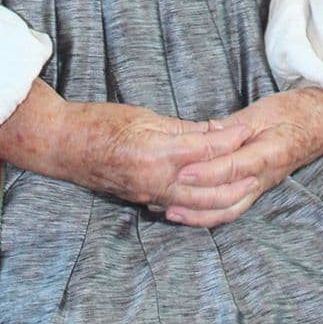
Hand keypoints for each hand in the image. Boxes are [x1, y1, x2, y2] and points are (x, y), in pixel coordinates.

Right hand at [0, 81, 251, 205]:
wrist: (62, 145)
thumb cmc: (99, 123)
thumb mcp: (144, 116)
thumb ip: (182, 129)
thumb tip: (216, 132)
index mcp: (156, 153)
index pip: (206, 148)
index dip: (233, 138)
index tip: (253, 128)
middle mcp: (155, 180)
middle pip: (208, 186)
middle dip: (236, 177)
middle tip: (261, 164)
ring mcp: (147, 194)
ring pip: (195, 204)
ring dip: (223, 196)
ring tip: (244, 184)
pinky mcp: (141, 199)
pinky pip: (178, 206)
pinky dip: (199, 205)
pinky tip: (211, 198)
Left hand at [162, 87, 322, 227]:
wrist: (321, 123)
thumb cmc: (293, 112)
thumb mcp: (263, 111)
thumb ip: (233, 125)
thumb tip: (205, 133)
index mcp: (268, 153)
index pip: (233, 167)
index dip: (207, 171)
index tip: (182, 170)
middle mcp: (264, 177)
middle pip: (228, 198)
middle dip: (195, 201)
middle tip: (165, 197)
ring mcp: (261, 186)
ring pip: (229, 210)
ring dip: (199, 215)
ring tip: (171, 212)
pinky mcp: (257, 189)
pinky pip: (233, 208)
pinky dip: (210, 214)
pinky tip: (190, 212)